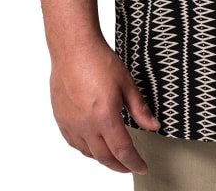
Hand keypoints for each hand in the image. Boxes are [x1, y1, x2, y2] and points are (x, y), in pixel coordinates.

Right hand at [50, 38, 159, 173]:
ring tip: (114, 156)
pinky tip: (93, 145)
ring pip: (88, 153)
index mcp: (105, 117)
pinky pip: (74, 143)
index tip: (141, 166)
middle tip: (130, 165)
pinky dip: (86, 149)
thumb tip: (153, 125)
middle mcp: (86, 125)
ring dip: (103, 158)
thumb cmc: (99, 61)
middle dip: (120, 165)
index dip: (134, 163)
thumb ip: (140, 109)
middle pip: (105, 157)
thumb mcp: (127, 83)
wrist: (73, 49)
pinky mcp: (61, 119)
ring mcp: (71, 124)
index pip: (122, 151)